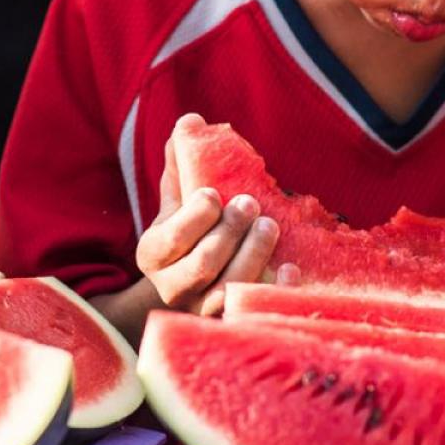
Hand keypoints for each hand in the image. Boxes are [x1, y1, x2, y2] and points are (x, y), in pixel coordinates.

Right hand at [135, 130, 283, 316]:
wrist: (191, 285)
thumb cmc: (188, 233)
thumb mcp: (178, 201)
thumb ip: (182, 165)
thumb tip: (191, 121)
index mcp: (153, 255)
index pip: (171, 239)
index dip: (195, 217)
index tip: (214, 195)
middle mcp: (172, 288)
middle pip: (202, 265)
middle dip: (229, 232)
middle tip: (251, 204)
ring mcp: (202, 310)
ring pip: (226, 290)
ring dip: (252, 255)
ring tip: (269, 225)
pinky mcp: (230, 323)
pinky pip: (251, 313)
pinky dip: (274, 291)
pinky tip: (291, 268)